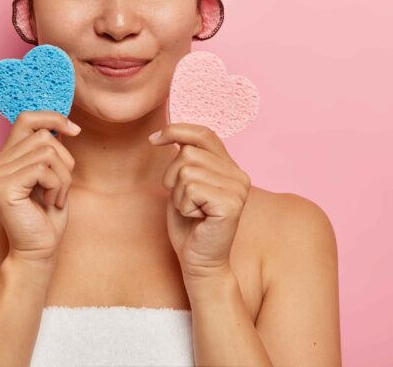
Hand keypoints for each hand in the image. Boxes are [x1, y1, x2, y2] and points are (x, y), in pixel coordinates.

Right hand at [0, 111, 79, 263]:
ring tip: (55, 197)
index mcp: (7, 157)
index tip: (74, 130)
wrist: (39, 250)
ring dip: (63, 177)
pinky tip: (50, 203)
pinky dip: (57, 186)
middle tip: (61, 187)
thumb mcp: (54, 174)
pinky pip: (43, 170)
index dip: (52, 117)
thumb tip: (63, 124)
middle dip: (65, 161)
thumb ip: (51, 149)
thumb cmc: (48, 214)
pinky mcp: (4, 188)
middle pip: (45, 136)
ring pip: (48, 152)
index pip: (27, 118)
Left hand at [149, 123, 250, 279]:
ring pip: (186, 170)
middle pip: (188, 152)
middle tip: (184, 201)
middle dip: (173, 176)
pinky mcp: (231, 203)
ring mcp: (237, 188)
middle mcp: (238, 174)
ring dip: (178, 194)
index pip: (204, 133)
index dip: (176, 130)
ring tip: (192, 211)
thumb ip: (185, 159)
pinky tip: (197, 219)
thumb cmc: (188, 225)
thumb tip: (168, 132)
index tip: (154, 139)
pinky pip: (190, 189)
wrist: (199, 262)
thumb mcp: (183, 183)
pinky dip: (184, 205)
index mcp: (230, 166)